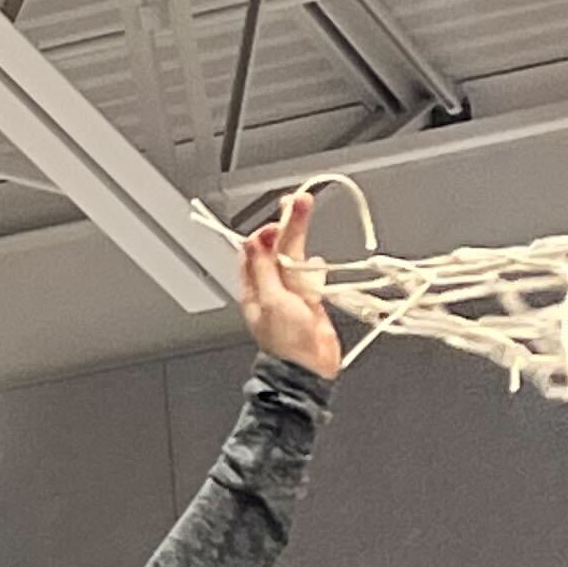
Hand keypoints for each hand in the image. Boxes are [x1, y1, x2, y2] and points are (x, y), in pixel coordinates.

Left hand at [237, 191, 340, 378]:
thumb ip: (263, 270)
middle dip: (289, 224)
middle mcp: (271, 288)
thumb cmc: (286, 341)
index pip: (256, 252)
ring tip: (305, 210)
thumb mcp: (271, 300)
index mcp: (254, 288)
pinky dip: (315, 268)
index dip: (267, 232)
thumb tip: (251, 243)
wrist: (309, 366)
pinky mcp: (310, 300)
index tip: (280, 216)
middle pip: (279, 249)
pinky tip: (316, 262)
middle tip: (300, 200)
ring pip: (296, 259)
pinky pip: (311, 277)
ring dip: (301, 238)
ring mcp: (291, 293)